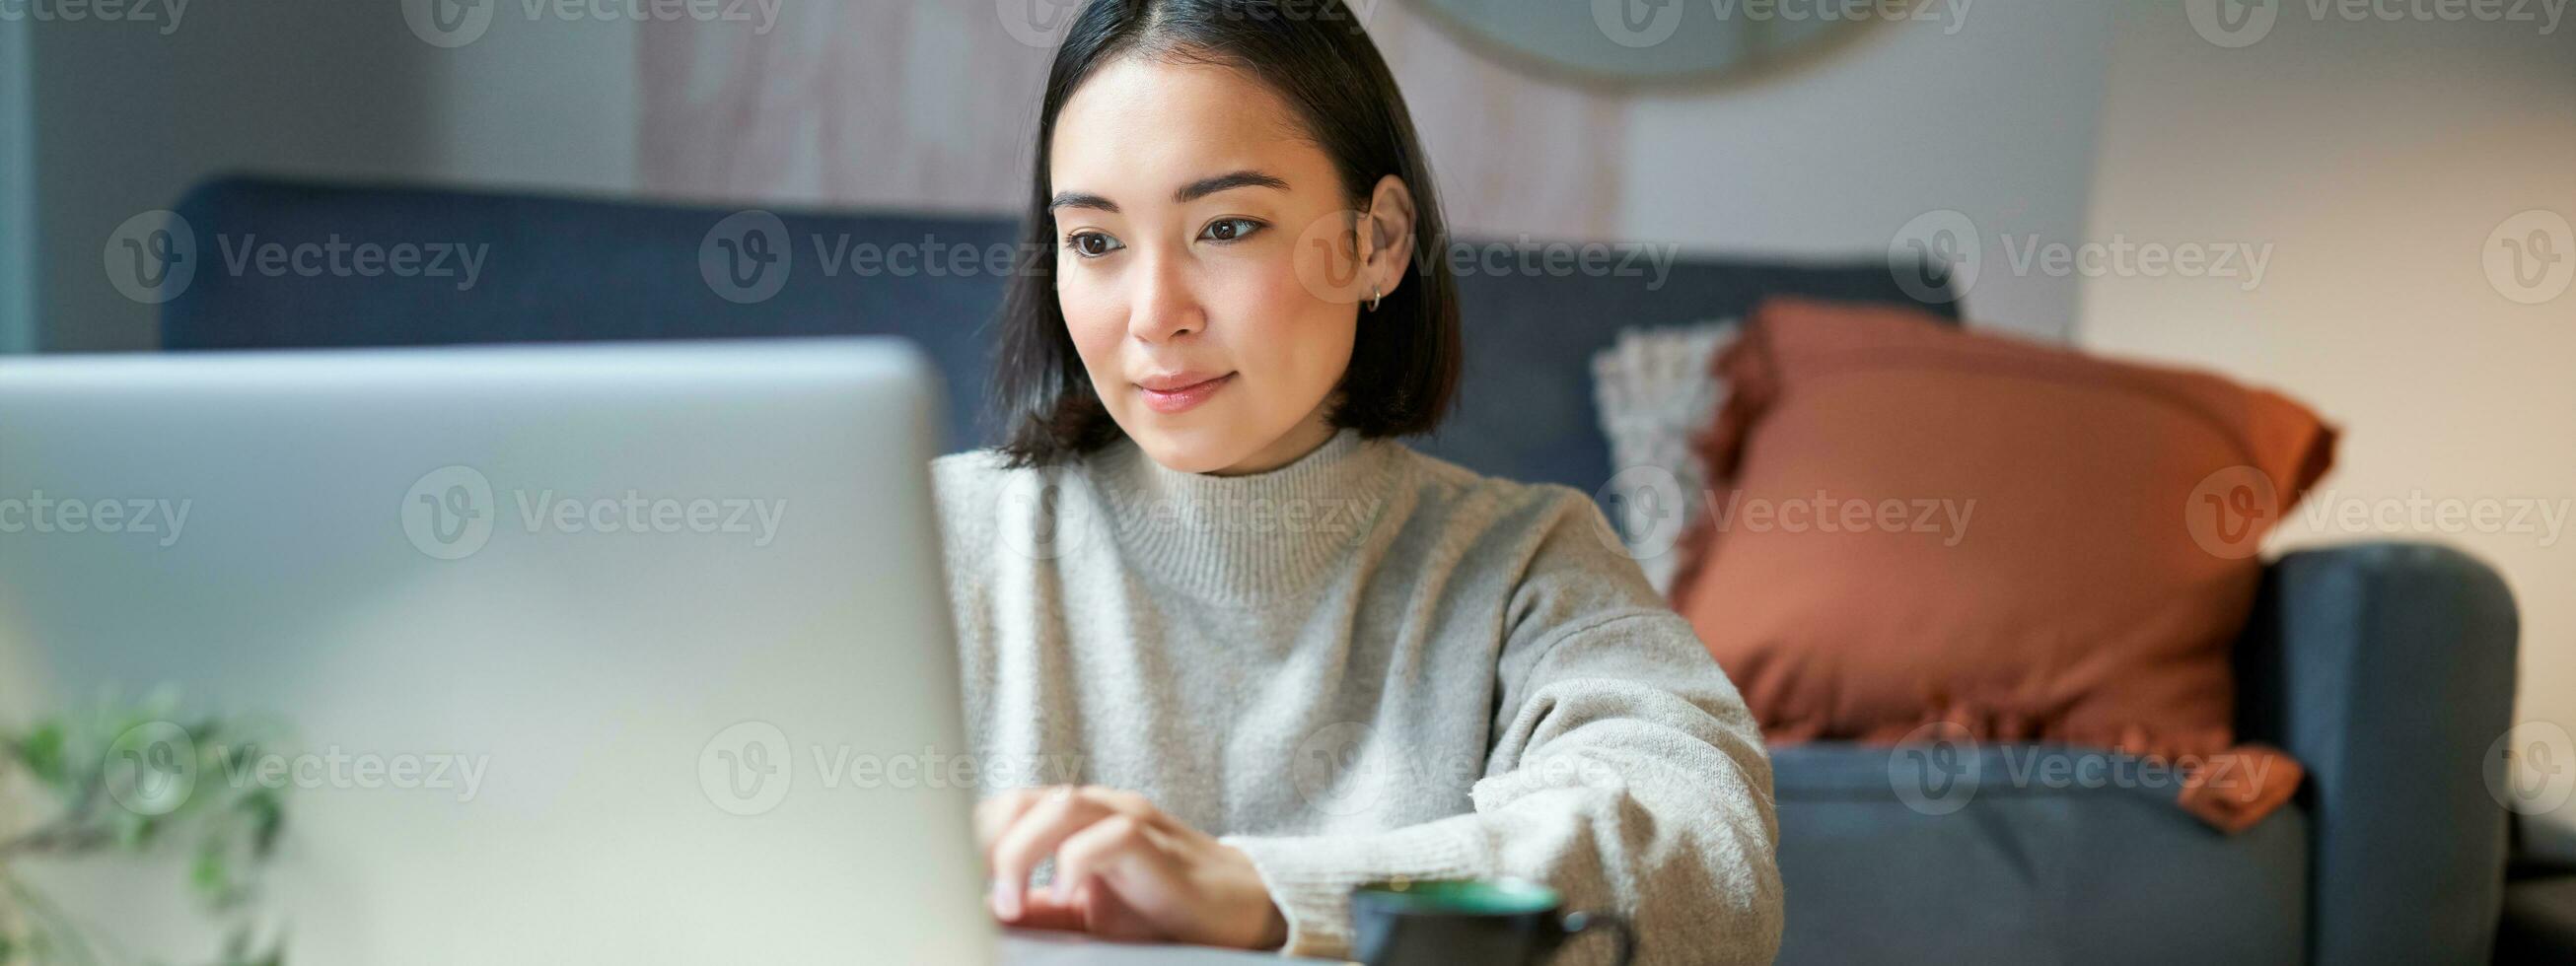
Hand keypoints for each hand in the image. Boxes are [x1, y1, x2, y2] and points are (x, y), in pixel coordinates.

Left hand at [977, 784, 1287, 949]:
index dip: (972, 839)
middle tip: (980, 896)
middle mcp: (1098, 809)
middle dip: (986, 845)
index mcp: (1074, 821)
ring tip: (1010, 901)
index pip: (1006, 808)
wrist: (1241, 909)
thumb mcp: (1086, 915)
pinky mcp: (1157, 845)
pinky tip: (1067, 898)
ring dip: (1020, 854)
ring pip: (1058, 808)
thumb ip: (1039, 911)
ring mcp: (1129, 820)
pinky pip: (1109, 837)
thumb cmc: (1161, 910)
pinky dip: (1076, 865)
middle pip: (1022, 800)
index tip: (951, 882)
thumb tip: (981, 915)